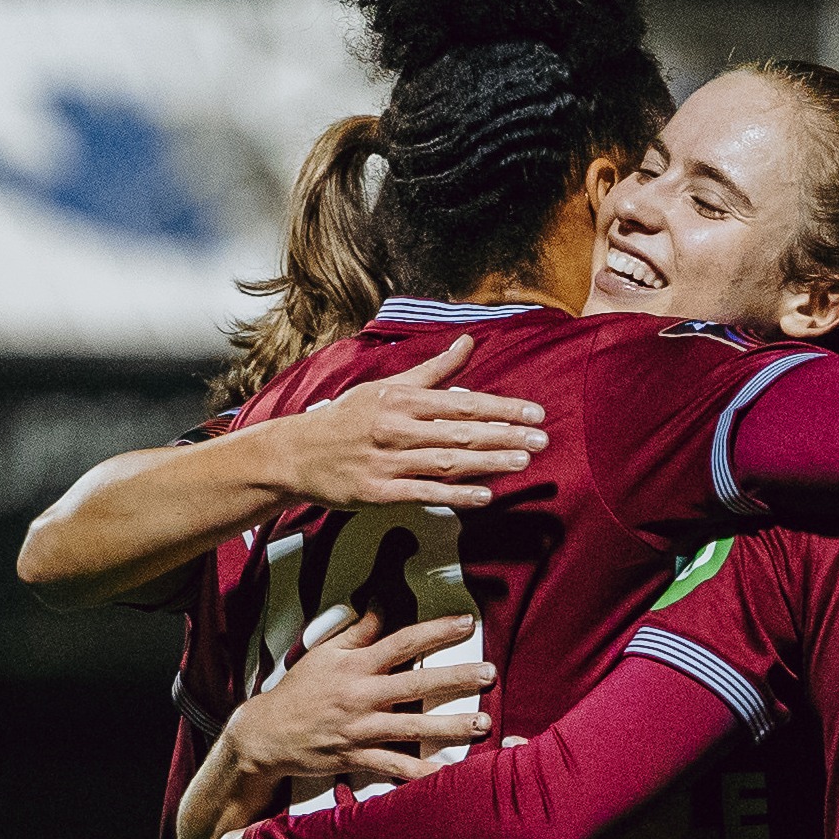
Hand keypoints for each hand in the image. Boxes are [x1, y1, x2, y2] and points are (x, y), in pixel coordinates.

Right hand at [232, 609, 494, 786]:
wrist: (265, 735)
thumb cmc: (297, 691)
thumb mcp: (323, 654)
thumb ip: (358, 633)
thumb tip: (382, 606)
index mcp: (355, 666)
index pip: (402, 642)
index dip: (436, 631)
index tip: (467, 623)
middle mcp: (362, 696)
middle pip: (416, 684)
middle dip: (456, 678)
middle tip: (490, 674)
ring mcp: (361, 729)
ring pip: (413, 727)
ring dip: (450, 726)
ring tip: (482, 724)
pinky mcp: (357, 758)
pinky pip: (395, 767)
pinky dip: (420, 773)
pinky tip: (447, 775)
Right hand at [275, 336, 545, 509]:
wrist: (295, 454)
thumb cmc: (347, 419)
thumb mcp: (386, 387)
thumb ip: (433, 370)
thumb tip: (468, 343)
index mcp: (401, 399)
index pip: (462, 402)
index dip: (502, 408)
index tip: (535, 414)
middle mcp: (397, 428)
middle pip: (460, 431)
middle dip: (505, 436)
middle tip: (542, 440)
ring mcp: (387, 461)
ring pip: (447, 461)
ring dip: (488, 462)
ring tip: (523, 463)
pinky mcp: (378, 492)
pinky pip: (423, 492)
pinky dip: (455, 494)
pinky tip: (485, 495)